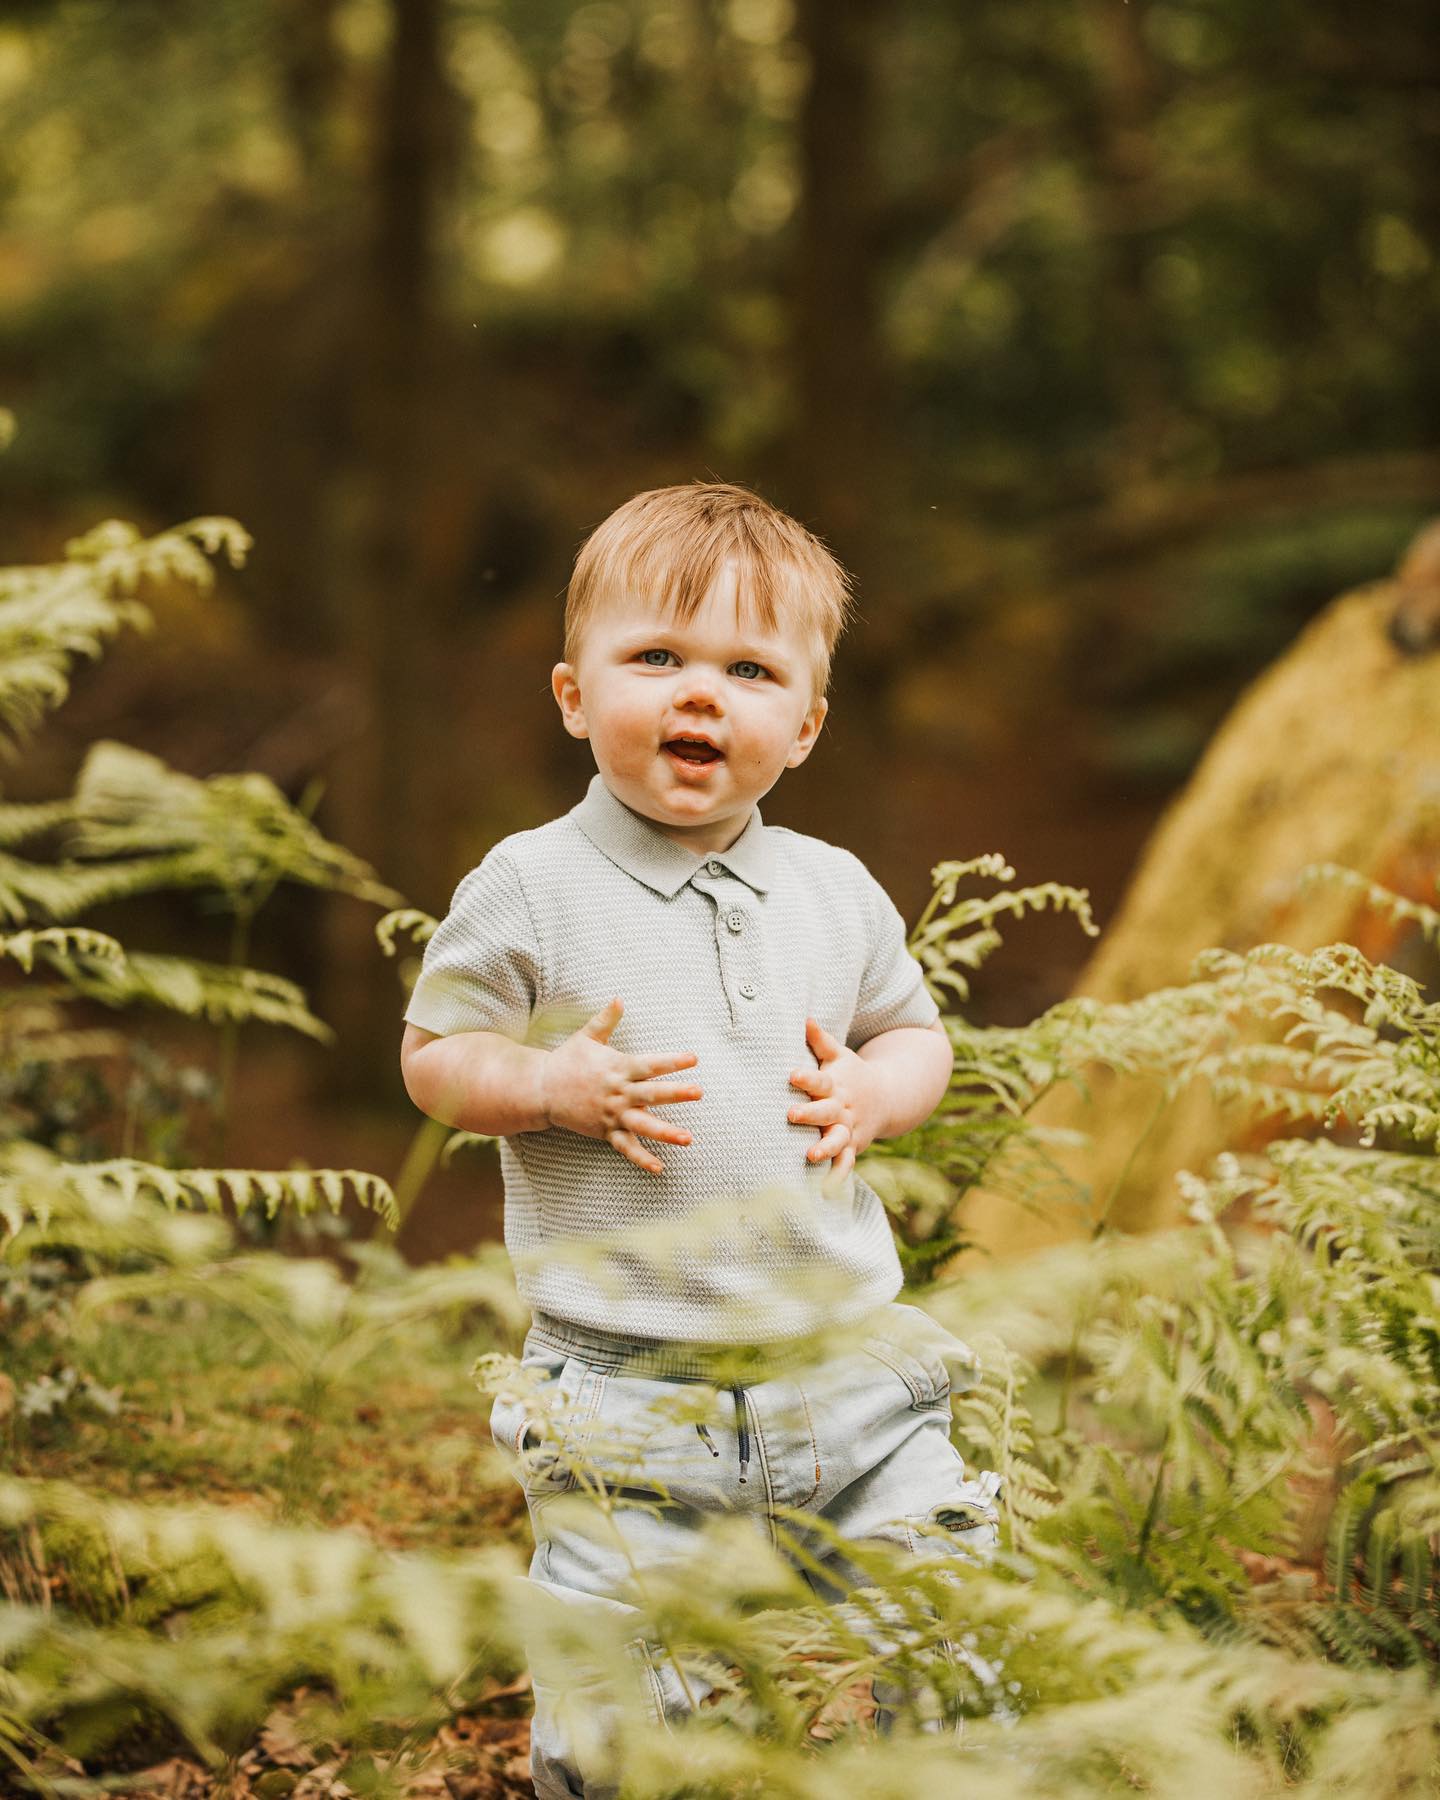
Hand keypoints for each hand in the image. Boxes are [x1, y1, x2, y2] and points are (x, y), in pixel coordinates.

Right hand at [541, 996, 701, 1176]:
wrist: (540, 1089)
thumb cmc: (567, 1060)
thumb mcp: (586, 1037)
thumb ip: (606, 1020)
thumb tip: (620, 998)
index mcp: (617, 1068)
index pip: (650, 1064)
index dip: (672, 1061)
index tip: (693, 1058)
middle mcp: (618, 1092)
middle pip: (651, 1094)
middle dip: (676, 1093)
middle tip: (698, 1092)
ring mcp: (612, 1114)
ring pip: (642, 1125)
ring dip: (665, 1132)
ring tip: (687, 1139)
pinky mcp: (605, 1131)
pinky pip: (626, 1147)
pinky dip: (641, 1158)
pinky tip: (660, 1168)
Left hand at [787, 1016, 878, 1194]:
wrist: (888, 1097)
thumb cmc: (852, 1074)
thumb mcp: (839, 1055)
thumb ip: (820, 1040)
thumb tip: (805, 1017)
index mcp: (837, 1085)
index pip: (820, 1080)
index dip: (806, 1078)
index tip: (791, 1075)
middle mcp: (843, 1108)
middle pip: (826, 1111)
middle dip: (810, 1114)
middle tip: (791, 1115)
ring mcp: (849, 1129)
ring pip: (838, 1140)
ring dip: (825, 1148)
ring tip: (810, 1156)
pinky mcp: (852, 1147)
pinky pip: (846, 1163)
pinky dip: (838, 1176)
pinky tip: (825, 1190)